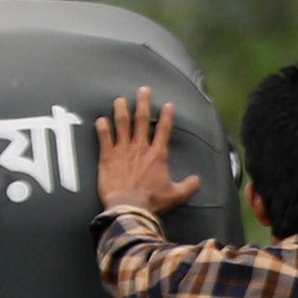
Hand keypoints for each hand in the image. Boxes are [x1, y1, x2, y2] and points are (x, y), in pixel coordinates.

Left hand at [96, 91, 202, 220]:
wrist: (129, 208)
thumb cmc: (152, 202)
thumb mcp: (176, 195)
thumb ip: (188, 186)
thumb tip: (198, 180)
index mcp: (157, 155)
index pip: (164, 129)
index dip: (167, 115)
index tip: (168, 105)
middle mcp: (140, 147)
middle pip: (142, 119)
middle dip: (143, 102)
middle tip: (143, 90)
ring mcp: (123, 150)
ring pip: (122, 123)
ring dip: (121, 109)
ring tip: (120, 100)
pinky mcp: (107, 157)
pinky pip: (104, 137)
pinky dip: (102, 127)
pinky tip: (100, 119)